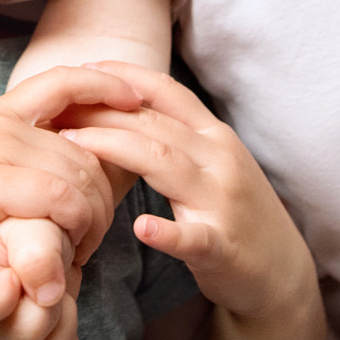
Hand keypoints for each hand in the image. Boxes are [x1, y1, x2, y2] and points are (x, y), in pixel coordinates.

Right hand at [0, 65, 139, 278]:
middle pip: (88, 140)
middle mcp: (1, 122)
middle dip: (109, 183)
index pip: (63, 80)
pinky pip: (65, 199)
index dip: (106, 86)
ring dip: (96, 215)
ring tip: (84, 249)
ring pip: (83, 173)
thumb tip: (20, 160)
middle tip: (98, 228)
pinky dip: (79, 227)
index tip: (136, 101)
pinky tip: (70, 253)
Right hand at [0, 217, 84, 339]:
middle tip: (53, 272)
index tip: (16, 274)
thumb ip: (37, 254)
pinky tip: (61, 309)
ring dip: (66, 317)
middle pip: (23, 336)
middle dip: (52, 301)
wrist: (46, 232)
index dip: (1, 297)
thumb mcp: (33, 224)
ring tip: (57, 286)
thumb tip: (48, 297)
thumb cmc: (31, 222)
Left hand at [57, 62, 315, 321]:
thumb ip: (175, 138)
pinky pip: (192, 238)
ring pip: (166, 164)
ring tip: (73, 144)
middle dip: (103, 110)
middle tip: (57, 107)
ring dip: (117, 149)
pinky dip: (166, 233)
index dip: (125, 76)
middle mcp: (220, 160)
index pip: (168, 92)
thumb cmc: (234, 214)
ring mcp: (222, 203)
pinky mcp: (222, 248)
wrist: (281, 273)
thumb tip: (119, 111)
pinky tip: (140, 228)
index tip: (85, 66)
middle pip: (155, 124)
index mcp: (215, 137)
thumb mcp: (212, 164)